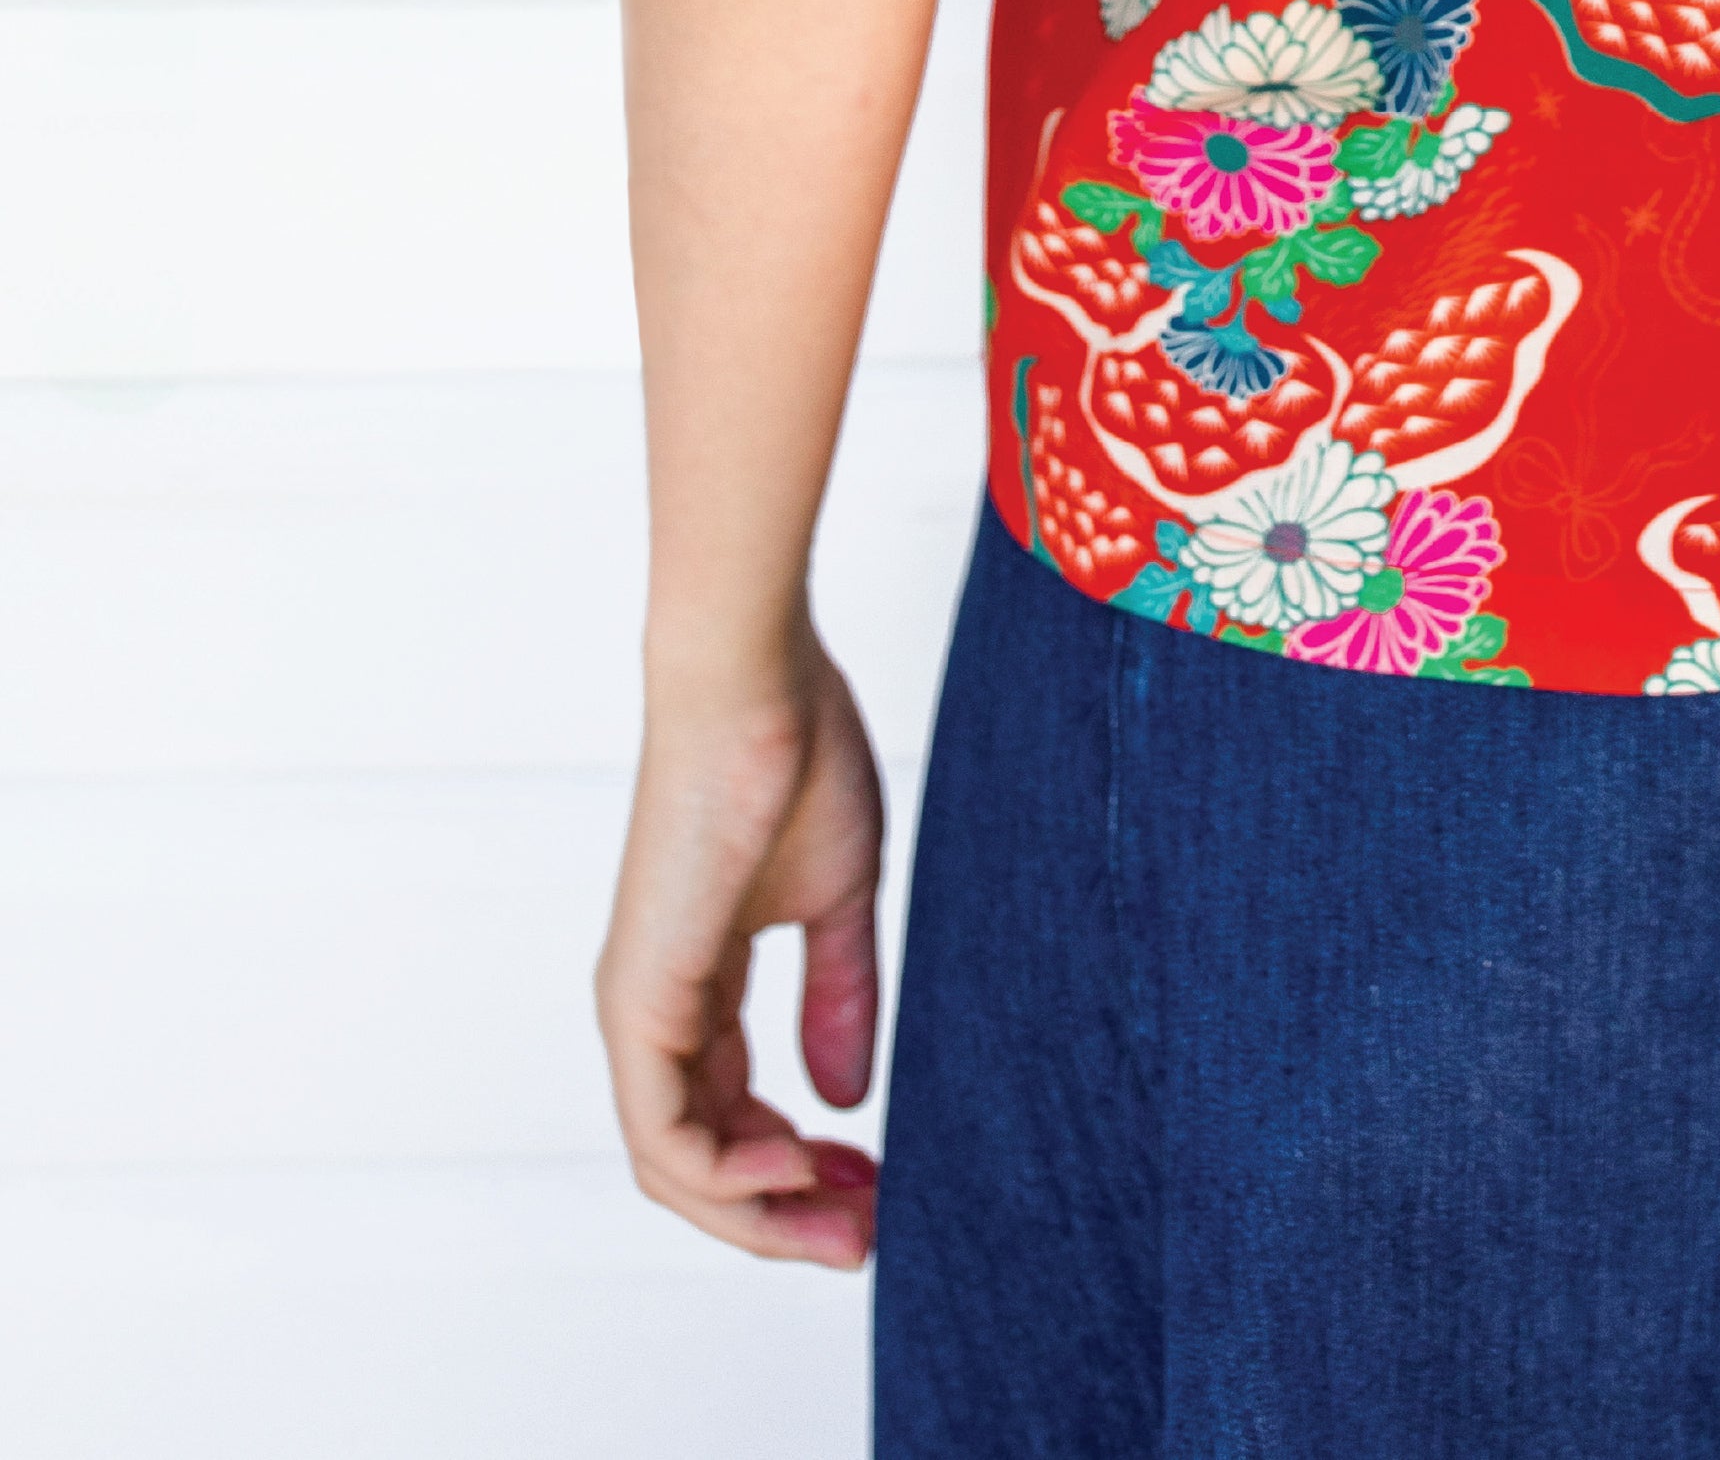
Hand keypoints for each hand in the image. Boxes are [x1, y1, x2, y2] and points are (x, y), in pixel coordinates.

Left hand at [596, 635, 887, 1263]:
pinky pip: (667, 1137)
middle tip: (868, 1239)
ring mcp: (641, 1011)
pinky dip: (732, 1174)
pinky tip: (803, 1161)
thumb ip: (837, 995)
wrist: (752, 680)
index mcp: (700, 983)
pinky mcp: (640, 1003)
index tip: (879, 1182)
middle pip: (707, 1161)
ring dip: (764, 1213)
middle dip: (789, 1213)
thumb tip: (845, 1099)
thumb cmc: (796, 756)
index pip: (736, 1112)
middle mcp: (658, 1011)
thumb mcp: (834, 900)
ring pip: (683, 1168)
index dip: (805, 1164)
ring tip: (847, 1227)